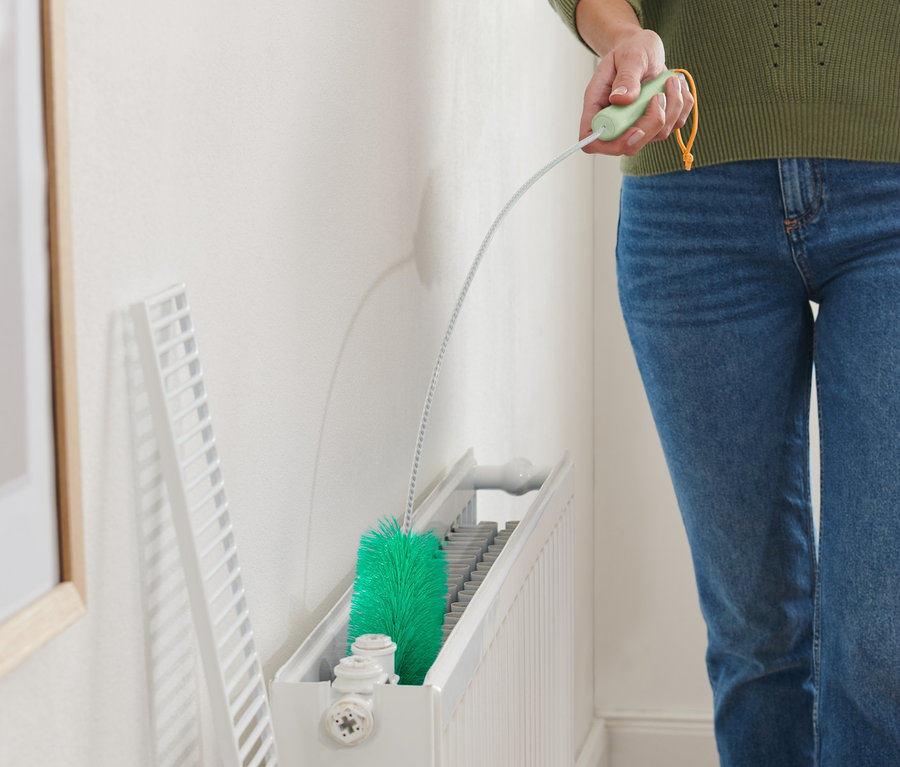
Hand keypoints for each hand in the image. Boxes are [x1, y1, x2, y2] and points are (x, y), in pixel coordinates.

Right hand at [579, 29, 692, 155]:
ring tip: (670, 80)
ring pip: (657, 135)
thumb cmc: (631, 50)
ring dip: (672, 108)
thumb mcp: (628, 56)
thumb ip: (626, 77)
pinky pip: (676, 124)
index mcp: (597, 107)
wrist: (644, 49)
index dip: (613, 144)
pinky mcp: (657, 122)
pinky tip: (675, 86)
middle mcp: (616, 122)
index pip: (594, 141)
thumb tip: (621, 98)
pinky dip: (682, 104)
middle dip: (652, 124)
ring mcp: (637, 124)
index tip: (635, 128)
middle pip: (630, 146)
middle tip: (659, 95)